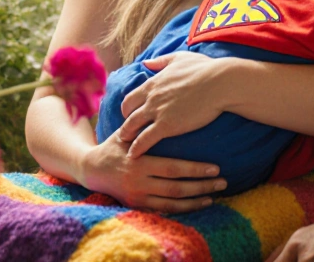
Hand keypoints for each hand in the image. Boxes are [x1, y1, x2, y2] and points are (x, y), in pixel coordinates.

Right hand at [79, 131, 224, 212]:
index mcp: (138, 162)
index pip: (172, 168)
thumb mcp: (125, 133)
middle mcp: (139, 182)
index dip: (195, 169)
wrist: (91, 170)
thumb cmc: (113, 145)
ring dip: (195, 200)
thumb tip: (166, 103)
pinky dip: (182, 209)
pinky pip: (164, 210)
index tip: (215, 167)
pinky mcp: (137, 205)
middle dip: (202, 185)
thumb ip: (143, 125)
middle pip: (176, 187)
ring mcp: (138, 196)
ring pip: (172, 202)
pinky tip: (198, 204)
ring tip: (215, 195)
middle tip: (223, 181)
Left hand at [118, 51, 231, 157]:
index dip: (128, 107)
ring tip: (124, 145)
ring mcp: (157, 111)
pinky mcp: (166, 126)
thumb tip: (146, 63)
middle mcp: (151, 97)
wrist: (220, 83)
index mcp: (154, 82)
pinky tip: (134, 155)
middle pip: (128, 112)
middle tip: (124, 132)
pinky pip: (145, 139)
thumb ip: (161, 61)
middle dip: (125, 122)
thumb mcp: (180, 59)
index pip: (131, 97)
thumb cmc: (205, 69)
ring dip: (126, 136)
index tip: (129, 114)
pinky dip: (137, 148)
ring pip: (132, 126)